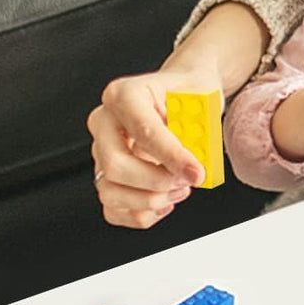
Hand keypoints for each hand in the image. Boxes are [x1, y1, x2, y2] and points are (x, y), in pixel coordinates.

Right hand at [88, 67, 213, 229]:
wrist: (183, 91)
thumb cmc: (190, 90)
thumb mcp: (203, 95)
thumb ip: (199, 126)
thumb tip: (196, 165)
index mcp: (124, 94)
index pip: (142, 131)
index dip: (172, 156)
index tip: (197, 172)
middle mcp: (105, 122)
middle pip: (114, 166)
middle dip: (157, 181)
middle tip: (188, 180)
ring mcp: (100, 151)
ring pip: (109, 192)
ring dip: (150, 201)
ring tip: (180, 189)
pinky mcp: (105, 174)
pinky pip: (112, 209)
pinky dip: (141, 214)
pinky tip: (166, 201)